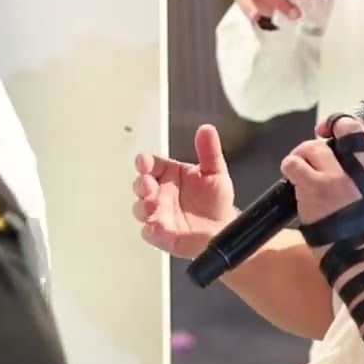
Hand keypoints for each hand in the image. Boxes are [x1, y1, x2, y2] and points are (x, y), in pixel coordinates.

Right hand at [131, 124, 236, 258]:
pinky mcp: (161, 234)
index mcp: (169, 174)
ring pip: (140, 208)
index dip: (144, 162)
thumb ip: (209, 151)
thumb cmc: (215, 200)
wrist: (222, 228)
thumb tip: (207, 130)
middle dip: (140, 183)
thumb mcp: (215, 172)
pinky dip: (152, 230)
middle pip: (140, 185)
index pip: (151, 164)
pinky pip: (150, 232)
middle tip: (147, 182)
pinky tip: (159, 226)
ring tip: (153, 204)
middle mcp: (160, 192)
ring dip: (143, 206)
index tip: (144, 161)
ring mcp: (158, 213)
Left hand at [280, 116, 363, 226]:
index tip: (328, 131)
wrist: (357, 252)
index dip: (339, 123)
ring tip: (299, 172)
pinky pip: (293, 163)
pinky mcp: (314, 186)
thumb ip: (362, 169)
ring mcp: (335, 175)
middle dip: (317, 145)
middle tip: (308, 159)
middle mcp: (358, 165)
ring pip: (311, 147)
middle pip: (333, 136)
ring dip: (301, 157)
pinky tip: (291, 178)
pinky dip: (289, 167)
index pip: (358, 129)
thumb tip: (341, 154)